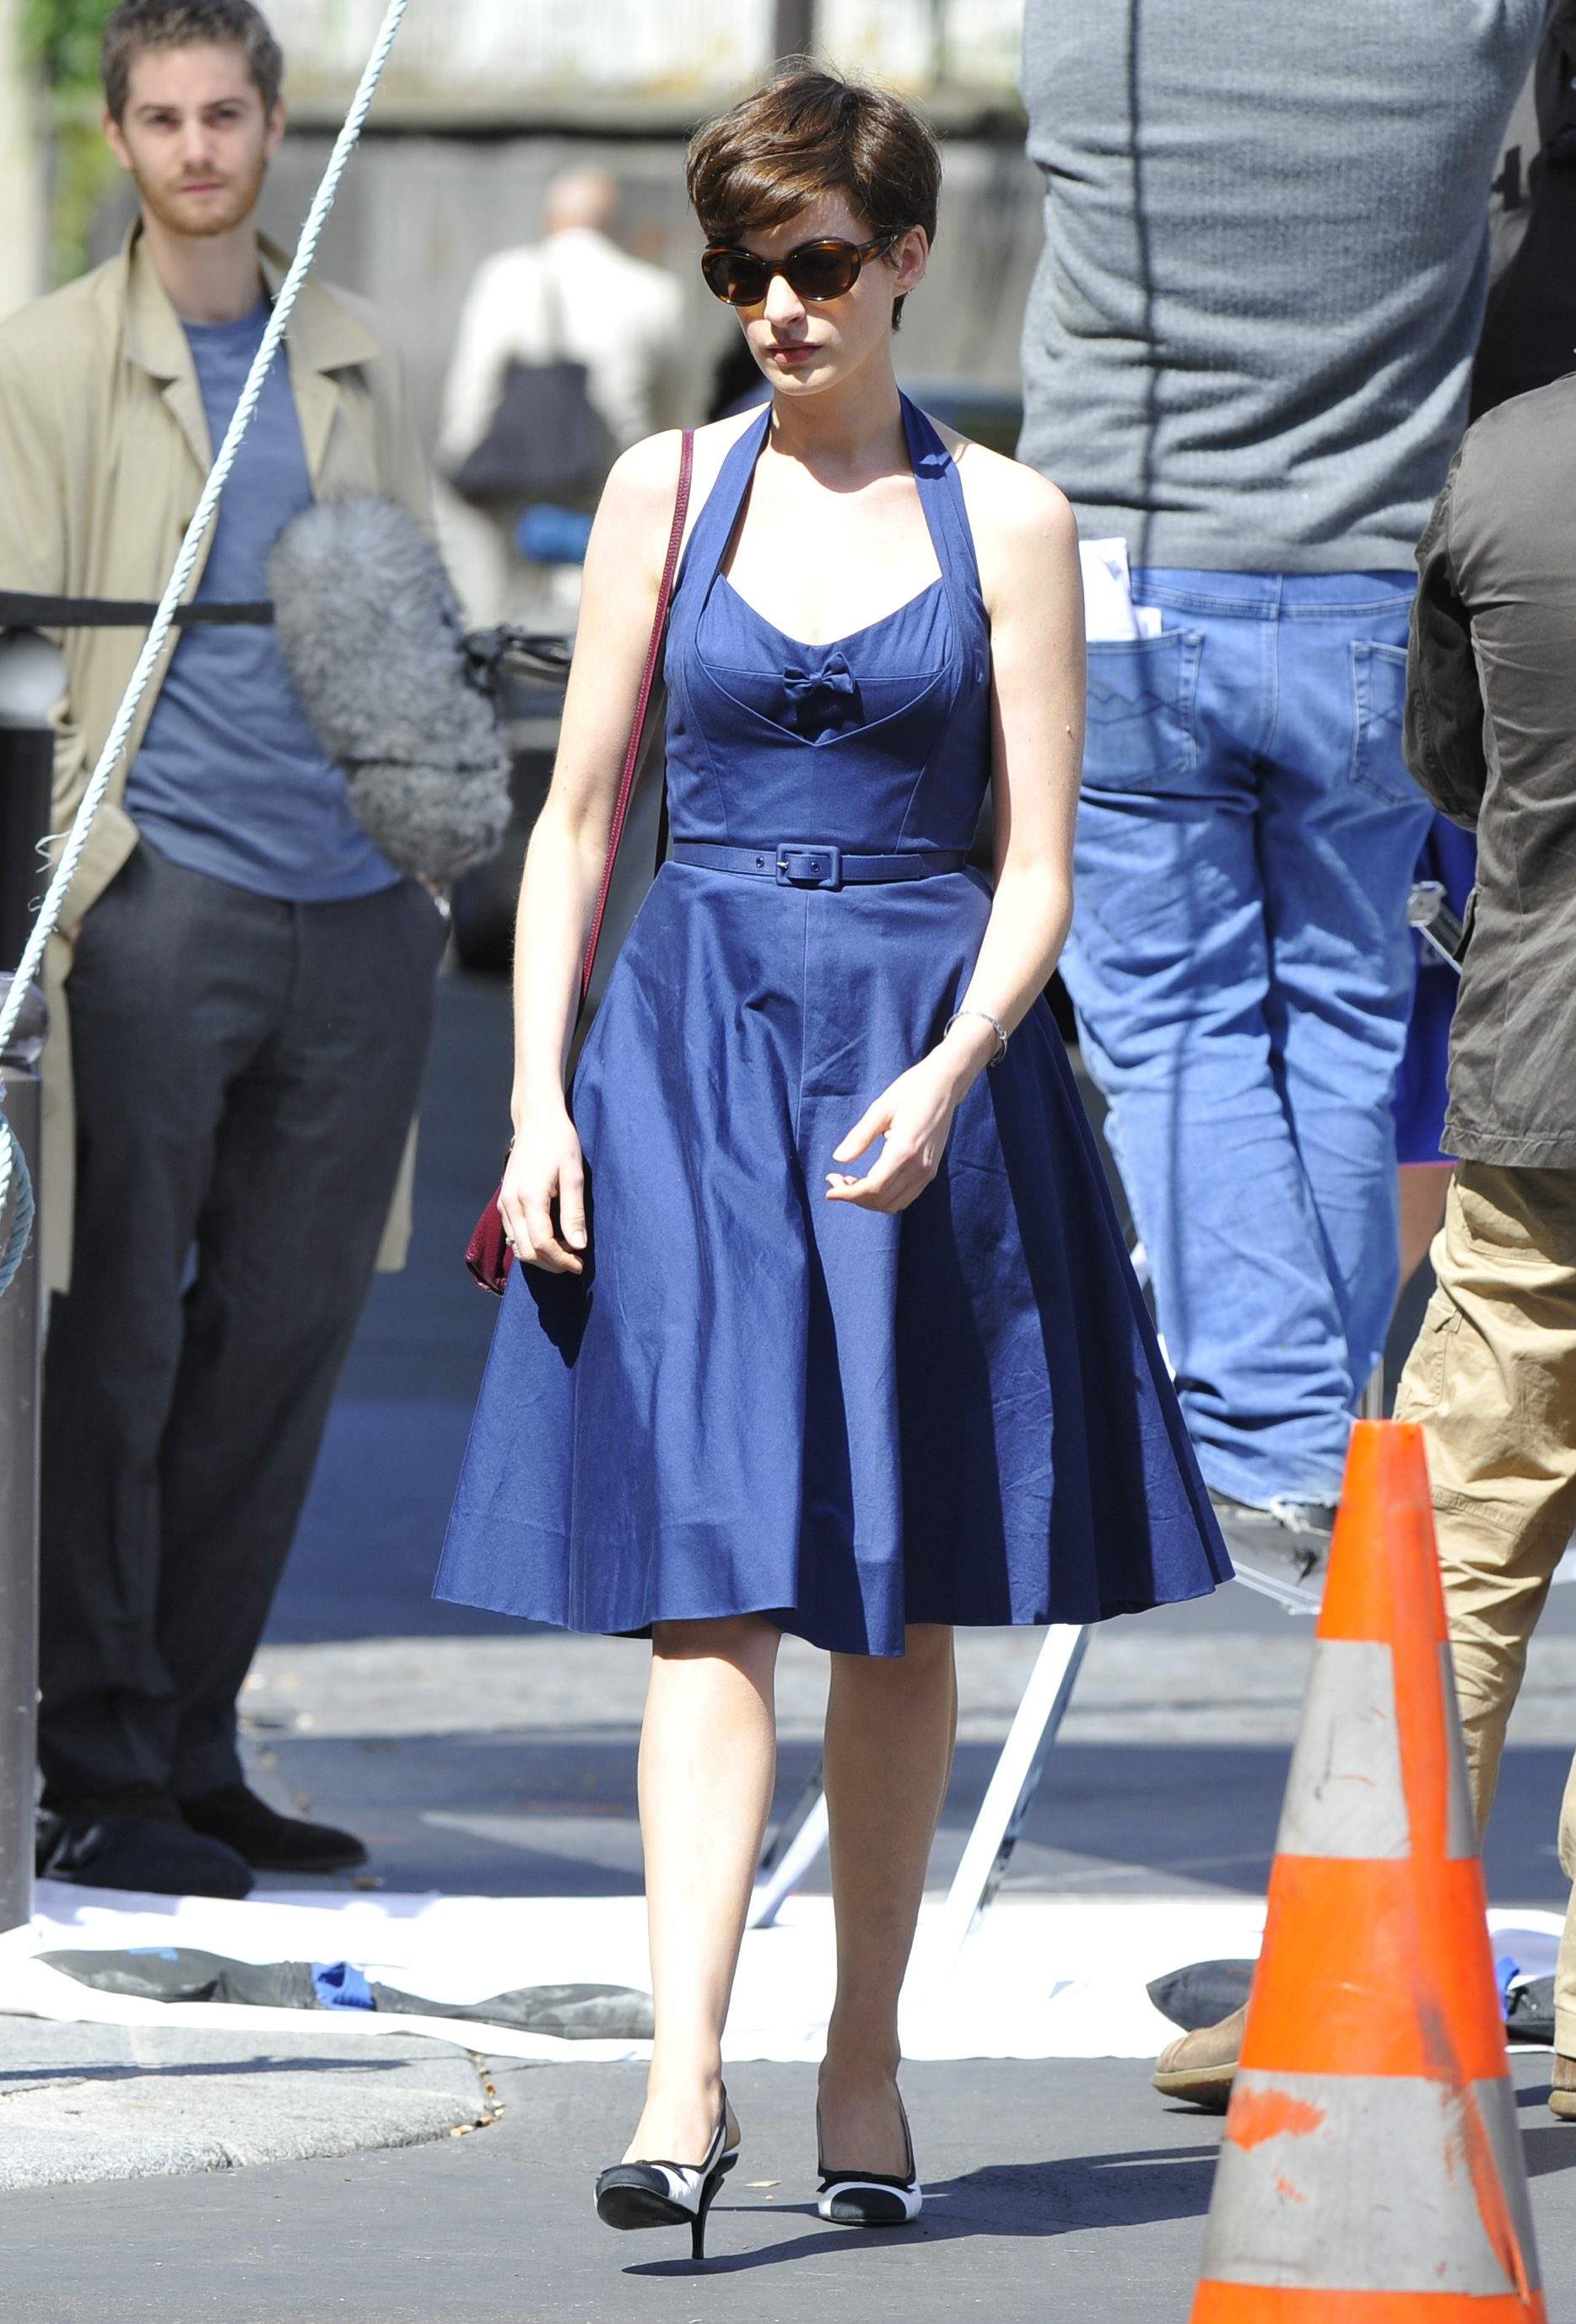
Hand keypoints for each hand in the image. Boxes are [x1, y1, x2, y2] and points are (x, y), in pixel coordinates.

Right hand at [499, 1106, 586, 1272]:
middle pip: (526, 1251)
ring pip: (518, 1245)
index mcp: (529, 1198)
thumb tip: (579, 1245)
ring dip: (541, 1256)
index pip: (541, 1245)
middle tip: (574, 1262)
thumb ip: (574, 1212)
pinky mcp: (504, 1201)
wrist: (536, 1120)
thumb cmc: (558, 1142)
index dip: (561, 1260)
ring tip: (566, 1251)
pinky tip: (552, 1239)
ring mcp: (503, 1203)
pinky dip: (531, 1244)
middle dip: (551, 1263)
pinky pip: (514, 1233)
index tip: (579, 1265)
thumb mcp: (574, 1175)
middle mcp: (510, 1204)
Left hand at [825, 1054, 962, 1213]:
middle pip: (881, 1201)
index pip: (873, 1188)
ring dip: (869, 1200)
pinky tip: (869, 1181)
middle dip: (854, 1197)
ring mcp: (927, 1171)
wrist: (945, 1085)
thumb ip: (859, 1137)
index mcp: (904, 1151)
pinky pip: (905, 1197)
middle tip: (835, 1180)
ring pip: (894, 1204)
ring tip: (850, 1181)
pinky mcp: (930, 1171)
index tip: (828, 1189)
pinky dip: (884, 1196)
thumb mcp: (880, 1109)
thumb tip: (838, 1159)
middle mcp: (919, 1167)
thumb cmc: (911, 1091)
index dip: (848, 1194)